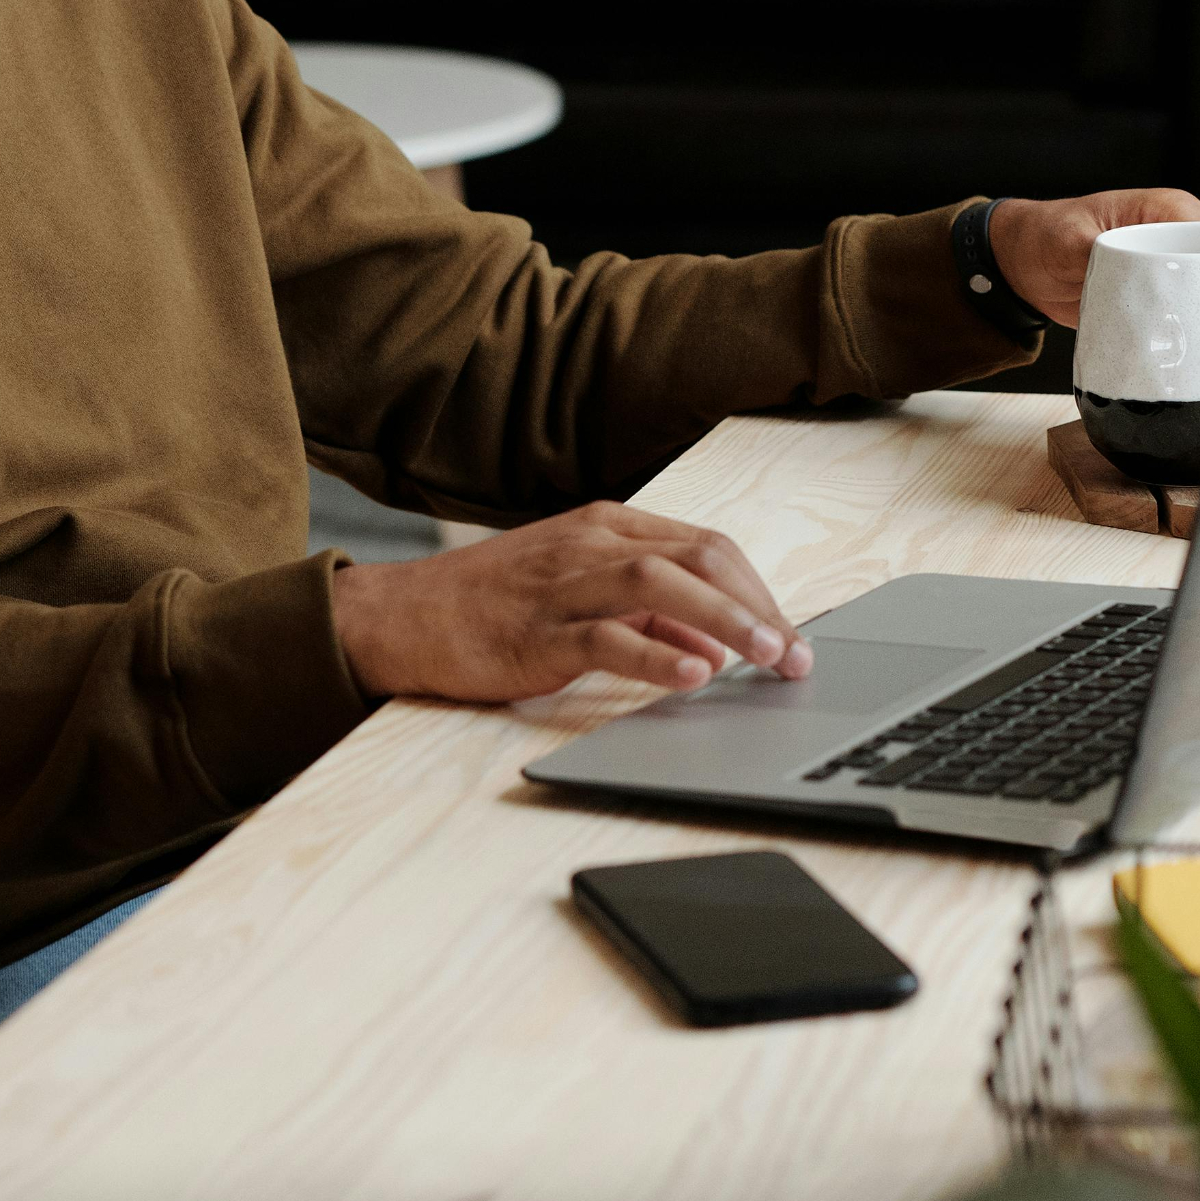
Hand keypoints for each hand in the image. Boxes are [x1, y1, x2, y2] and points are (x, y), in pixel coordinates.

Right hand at [329, 503, 816, 702]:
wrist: (403, 616)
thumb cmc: (495, 605)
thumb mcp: (580, 592)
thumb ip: (646, 610)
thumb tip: (716, 641)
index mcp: (608, 527)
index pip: (707, 545)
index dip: (760, 590)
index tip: (793, 634)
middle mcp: (591, 544)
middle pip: (698, 556)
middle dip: (759, 606)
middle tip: (797, 655)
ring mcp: (563, 584)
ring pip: (661, 584)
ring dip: (727, 621)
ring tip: (767, 658)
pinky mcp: (536, 631)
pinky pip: (606, 637)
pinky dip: (656, 653)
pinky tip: (694, 673)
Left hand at [987, 186, 1199, 325]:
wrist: (1023, 265)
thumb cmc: (1046, 234)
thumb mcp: (1069, 239)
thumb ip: (1099, 250)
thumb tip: (1125, 267)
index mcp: (1165, 209)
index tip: (1187, 294)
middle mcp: (1173, 238)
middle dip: (1195, 300)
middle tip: (1173, 320)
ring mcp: (1165, 270)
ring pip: (1193, 299)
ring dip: (1179, 319)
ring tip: (1159, 331)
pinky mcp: (1154, 297)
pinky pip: (1171, 317)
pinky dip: (1163, 331)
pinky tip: (1154, 342)